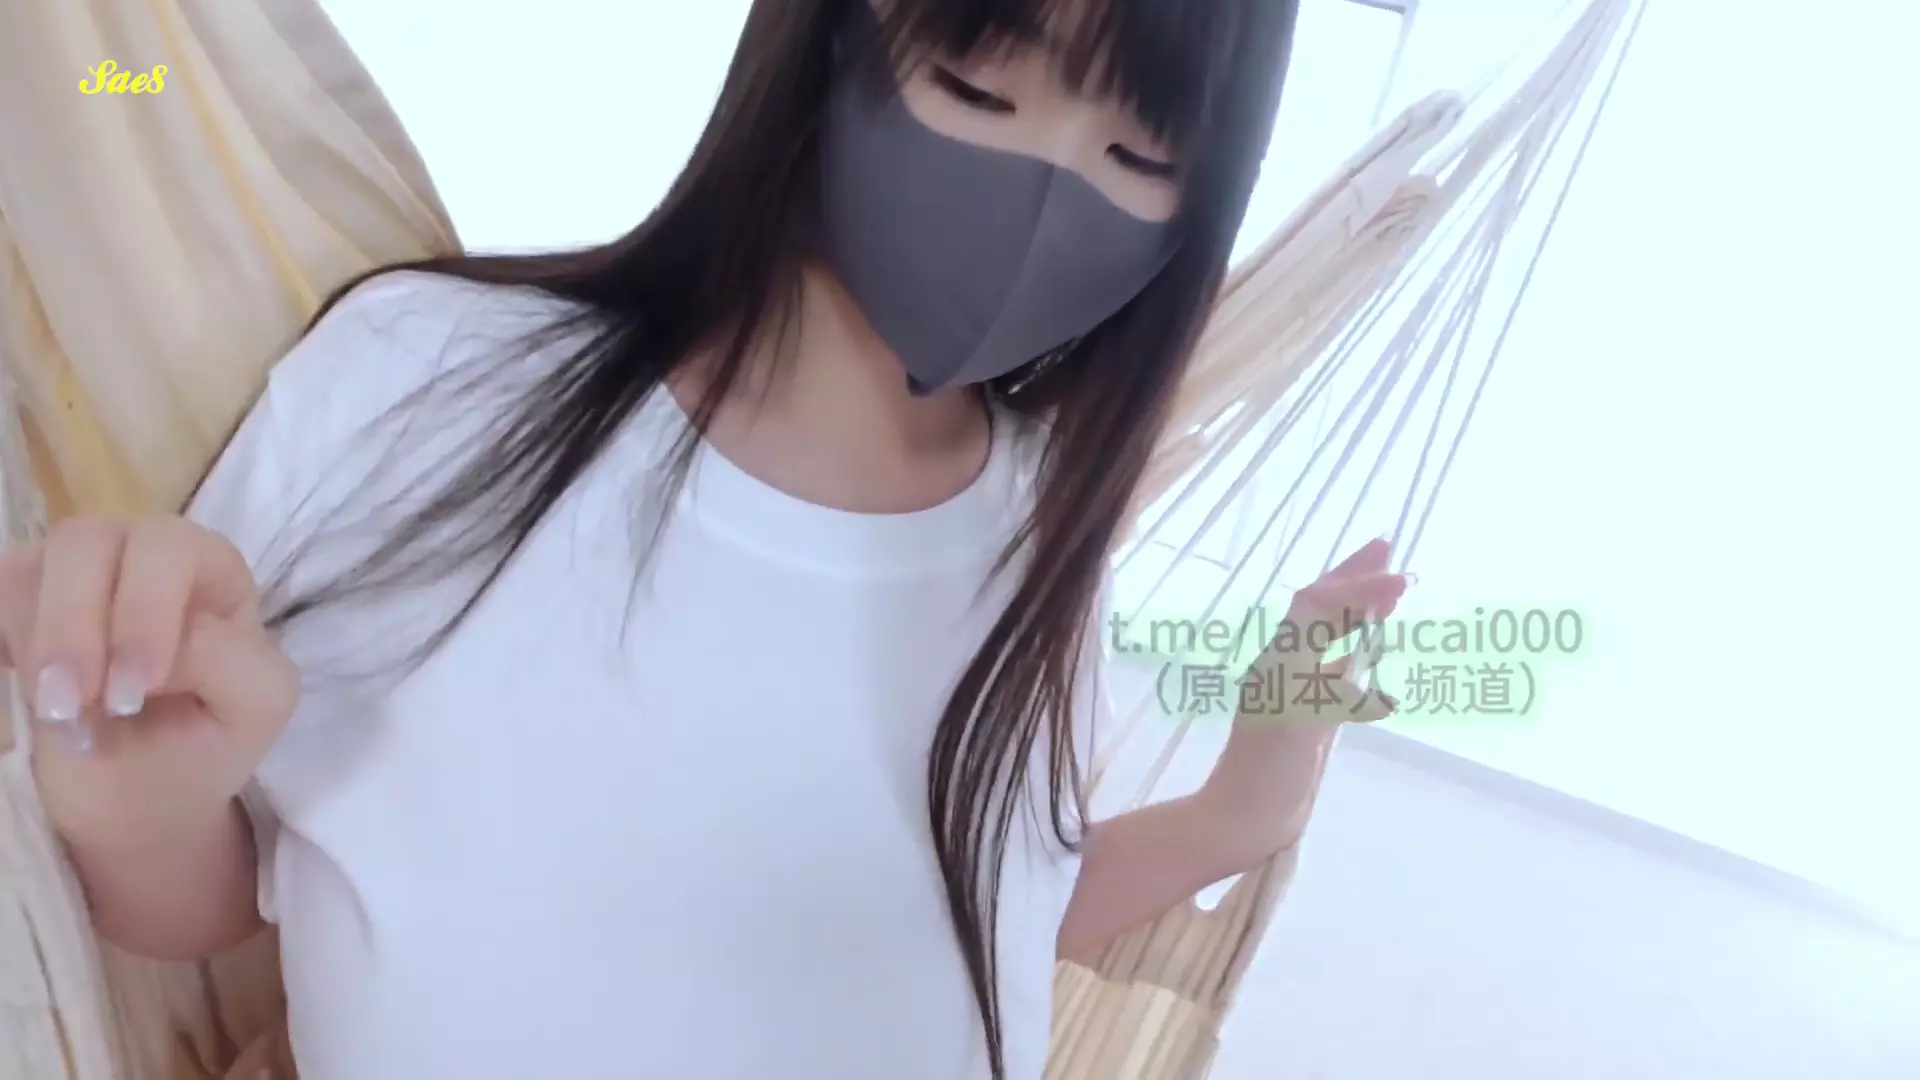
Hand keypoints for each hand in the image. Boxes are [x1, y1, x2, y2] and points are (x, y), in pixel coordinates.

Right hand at [0, 516, 297, 852]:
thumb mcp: (253, 705)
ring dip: (37, 638)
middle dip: (73, 623)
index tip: (127, 700)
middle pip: (91, 537)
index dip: (141, 621)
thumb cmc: (204, 743)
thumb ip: (225, 654)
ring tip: (55, 710)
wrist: (140, 795)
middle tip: (70, 704)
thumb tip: (159, 632)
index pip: (172, 552)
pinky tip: (27, 683)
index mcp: (215, 570)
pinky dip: (6, 637)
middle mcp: (147, 554)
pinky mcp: (31, 597)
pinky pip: (4, 587)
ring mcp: (84, 570)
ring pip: (38, 562)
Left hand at [1198, 538, 1412, 865]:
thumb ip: (1324, 666)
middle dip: (1353, 579)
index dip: (1356, 585)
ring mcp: (1295, 693)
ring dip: (1357, 613)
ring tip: (1390, 593)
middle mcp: (1285, 667)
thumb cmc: (1267, 767)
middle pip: (1321, 611)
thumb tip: (1360, 639)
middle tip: (1390, 548)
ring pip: (1330, 639)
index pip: (1319, 605)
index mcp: (1280, 658)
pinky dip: (1356, 661)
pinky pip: (1335, 677)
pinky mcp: (1305, 722)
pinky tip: (1372, 665)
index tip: (1401, 577)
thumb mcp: (1292, 708)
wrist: (1243, 819)